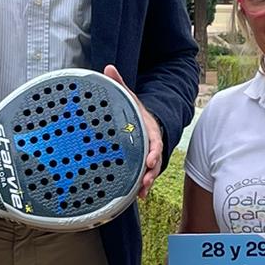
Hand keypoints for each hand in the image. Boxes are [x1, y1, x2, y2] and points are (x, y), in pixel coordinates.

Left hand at [103, 64, 161, 199]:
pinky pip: (143, 177)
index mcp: (150, 132)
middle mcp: (152, 147)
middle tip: (145, 181)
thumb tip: (108, 68)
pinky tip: (137, 196)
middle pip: (155, 162)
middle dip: (151, 173)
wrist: (147, 122)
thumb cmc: (136, 112)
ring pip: (150, 173)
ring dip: (146, 183)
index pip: (156, 144)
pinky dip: (141, 187)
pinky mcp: (143, 166)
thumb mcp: (130, 97)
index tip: (150, 160)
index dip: (154, 153)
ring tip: (141, 192)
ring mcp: (149, 158)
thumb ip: (120, 85)